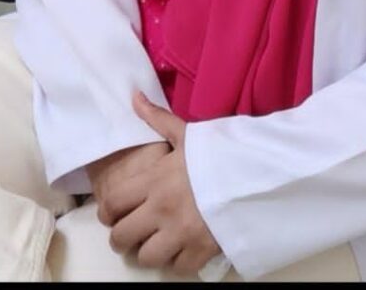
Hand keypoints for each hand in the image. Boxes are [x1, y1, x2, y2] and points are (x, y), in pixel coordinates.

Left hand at [99, 91, 221, 274]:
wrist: (257, 172)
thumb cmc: (220, 152)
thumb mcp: (187, 133)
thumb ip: (156, 118)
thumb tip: (133, 96)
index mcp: (155, 180)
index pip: (112, 204)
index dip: (107, 212)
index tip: (114, 214)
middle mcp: (161, 209)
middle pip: (121, 237)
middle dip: (123, 237)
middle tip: (133, 231)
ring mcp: (180, 233)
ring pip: (145, 257)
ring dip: (148, 252)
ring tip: (156, 241)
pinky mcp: (200, 250)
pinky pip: (176, 268)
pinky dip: (176, 261)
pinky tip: (181, 248)